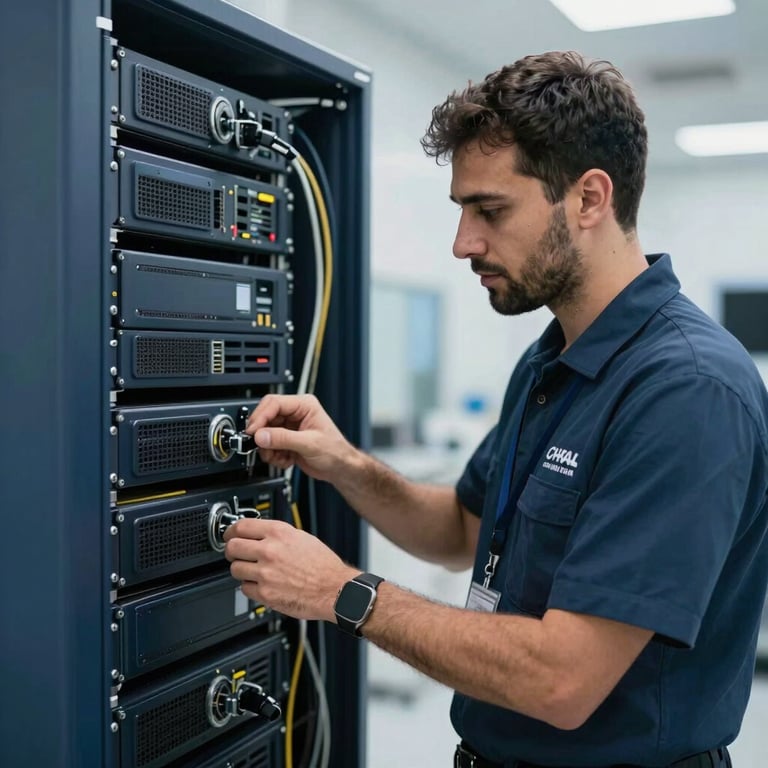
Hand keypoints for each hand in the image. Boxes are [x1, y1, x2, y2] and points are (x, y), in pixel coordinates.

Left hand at [224, 517, 358, 621]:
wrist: (334, 588)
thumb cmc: (323, 565)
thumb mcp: (301, 537)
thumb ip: (277, 535)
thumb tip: (258, 535)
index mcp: (279, 533)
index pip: (241, 526)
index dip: (231, 531)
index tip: (230, 534)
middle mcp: (269, 551)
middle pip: (232, 547)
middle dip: (231, 550)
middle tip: (235, 553)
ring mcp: (266, 573)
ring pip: (235, 568)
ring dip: (240, 569)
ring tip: (251, 570)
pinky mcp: (265, 593)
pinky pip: (244, 588)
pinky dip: (250, 587)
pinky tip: (260, 584)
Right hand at [245, 394, 356, 481]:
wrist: (340, 468)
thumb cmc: (335, 452)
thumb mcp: (309, 443)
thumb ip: (283, 438)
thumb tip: (261, 435)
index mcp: (304, 405)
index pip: (274, 403)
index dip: (260, 417)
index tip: (253, 431)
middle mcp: (295, 413)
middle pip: (266, 418)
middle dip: (263, 435)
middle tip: (262, 446)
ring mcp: (289, 427)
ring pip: (265, 433)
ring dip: (268, 449)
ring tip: (279, 457)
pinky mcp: (285, 440)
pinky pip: (269, 445)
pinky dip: (273, 455)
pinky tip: (286, 460)